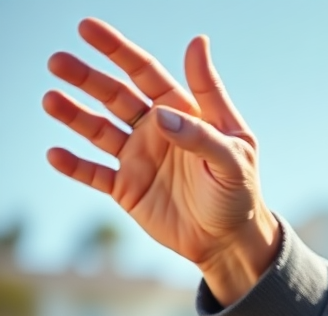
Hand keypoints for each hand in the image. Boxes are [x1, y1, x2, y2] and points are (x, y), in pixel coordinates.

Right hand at [43, 18, 279, 305]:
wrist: (229, 240)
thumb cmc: (240, 193)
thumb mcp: (234, 158)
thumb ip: (203, 132)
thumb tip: (164, 109)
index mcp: (185, 112)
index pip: (147, 73)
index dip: (119, 50)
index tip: (88, 28)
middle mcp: (157, 130)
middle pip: (116, 95)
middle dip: (87, 77)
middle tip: (58, 61)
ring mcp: (139, 158)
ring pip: (98, 129)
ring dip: (74, 114)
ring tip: (51, 100)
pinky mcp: (127, 188)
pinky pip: (94, 173)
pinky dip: (74, 165)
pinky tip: (55, 154)